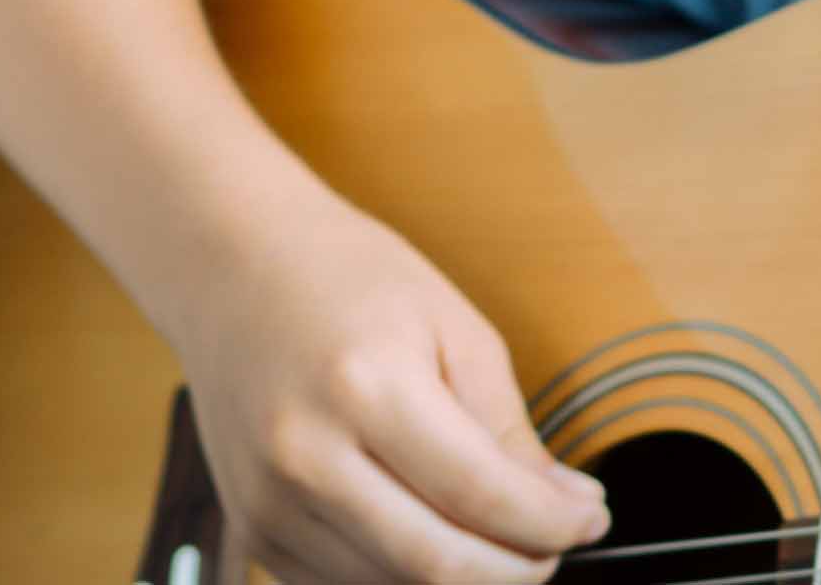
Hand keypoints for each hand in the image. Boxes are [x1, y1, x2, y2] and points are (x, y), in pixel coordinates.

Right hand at [163, 195, 608, 583]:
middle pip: (439, 565)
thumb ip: (506, 431)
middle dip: (521, 568)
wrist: (231, 267)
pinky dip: (406, 577)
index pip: (483, 497)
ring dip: (468, 577)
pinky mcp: (254, 529)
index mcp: (367, 388)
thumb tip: (562, 508)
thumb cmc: (345, 280)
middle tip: (554, 542)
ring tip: (502, 534)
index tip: (590, 518)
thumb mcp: (453, 329)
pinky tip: (437, 535)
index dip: (553, 525)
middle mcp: (307, 455)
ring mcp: (271, 501)